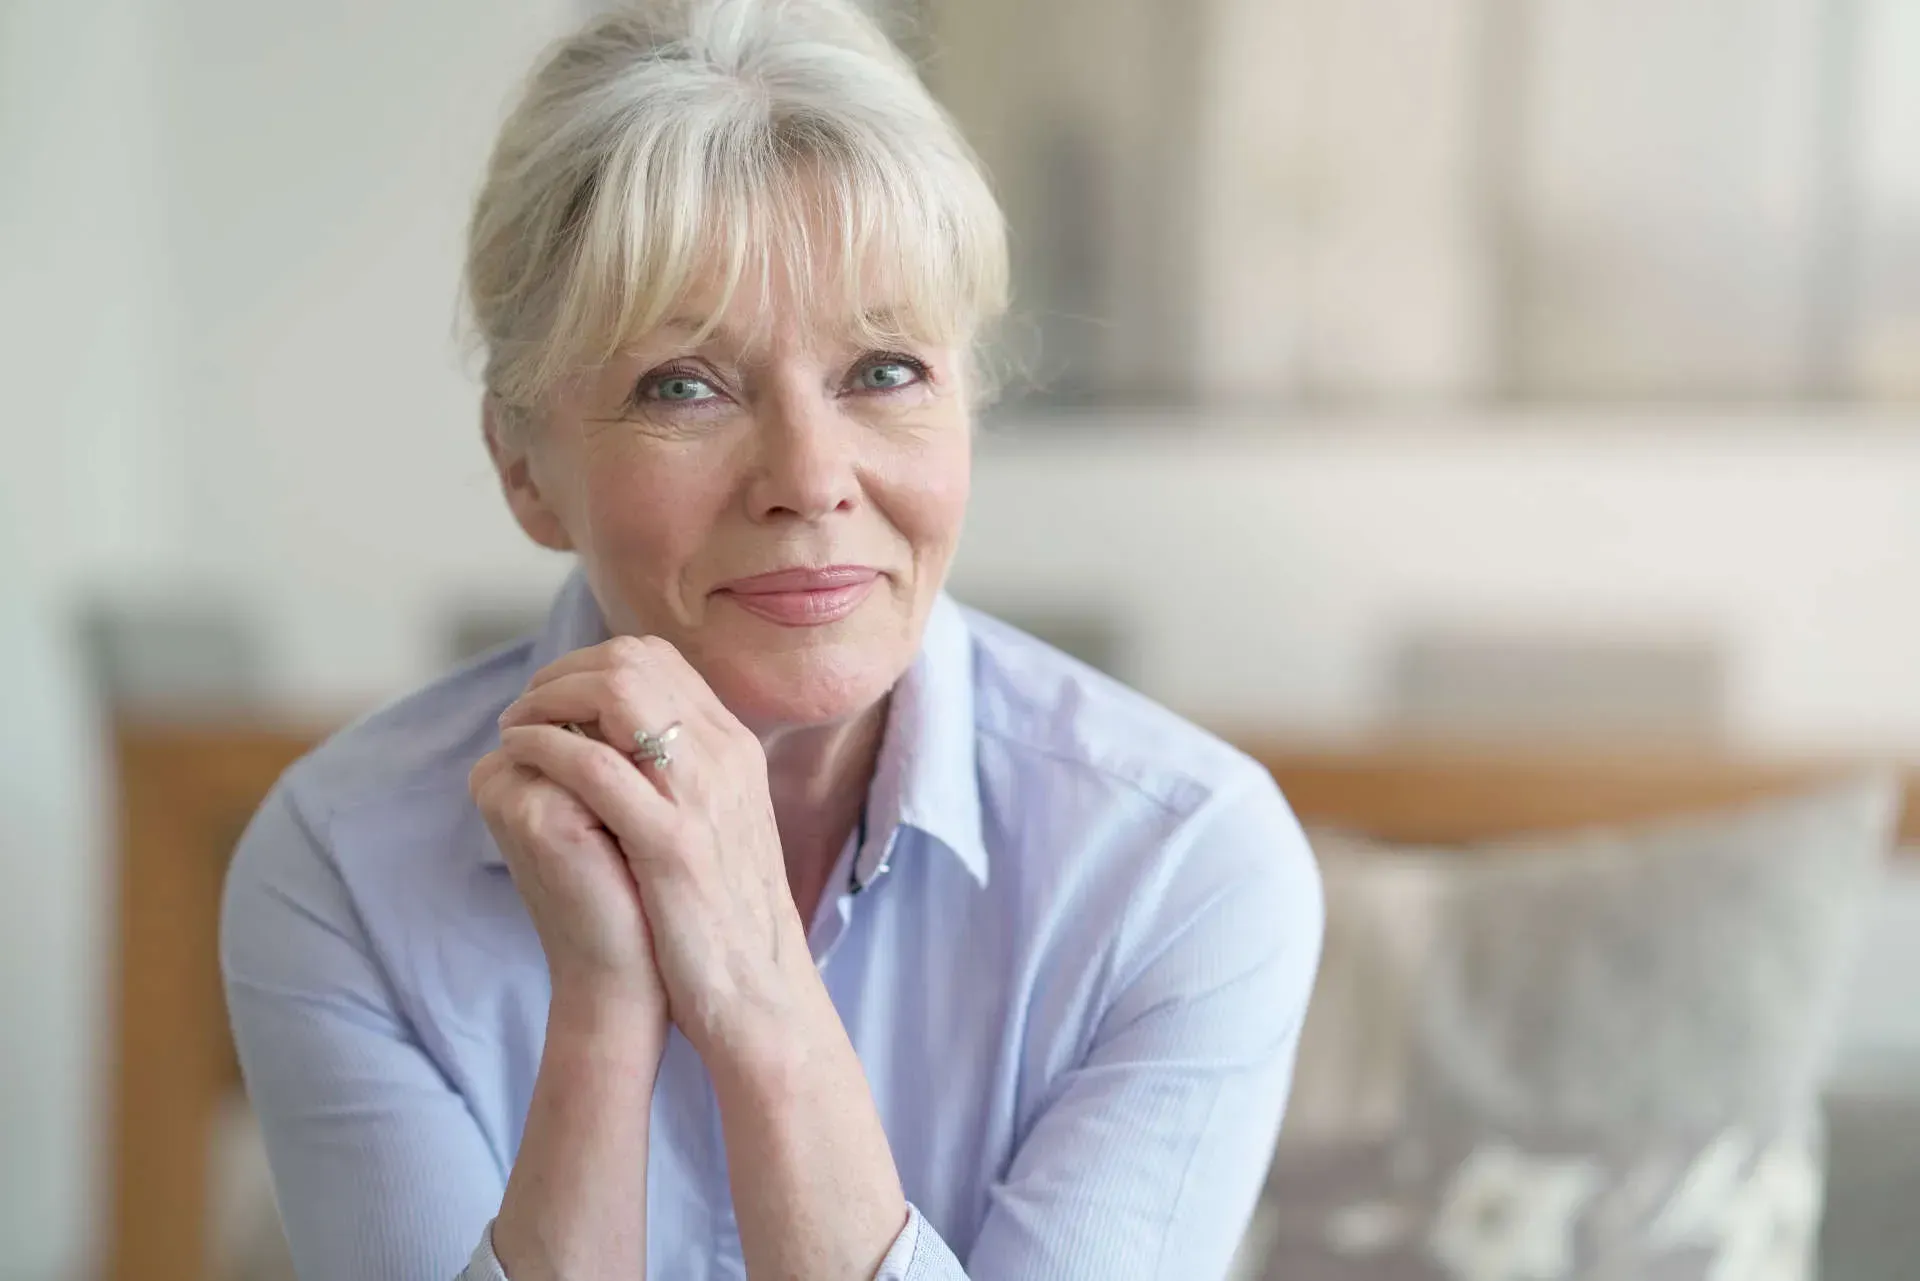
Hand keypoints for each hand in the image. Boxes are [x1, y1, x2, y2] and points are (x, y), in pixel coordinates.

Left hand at [495, 635, 815, 1063]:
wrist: (760, 996)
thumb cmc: (723, 922)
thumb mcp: (720, 830)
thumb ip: (685, 782)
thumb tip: (631, 750)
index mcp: (734, 751)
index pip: (659, 662)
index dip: (593, 664)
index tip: (554, 697)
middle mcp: (724, 758)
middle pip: (635, 663)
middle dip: (563, 674)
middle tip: (524, 707)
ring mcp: (702, 796)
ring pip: (618, 695)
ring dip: (548, 700)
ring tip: (514, 728)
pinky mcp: (672, 842)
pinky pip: (596, 764)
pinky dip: (545, 745)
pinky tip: (519, 755)